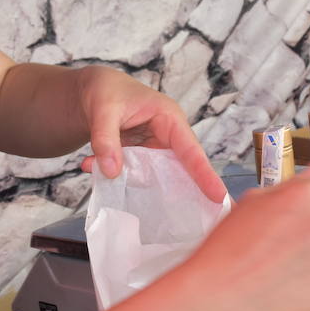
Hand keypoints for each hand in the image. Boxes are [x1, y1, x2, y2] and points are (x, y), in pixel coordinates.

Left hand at [76, 66, 225, 202]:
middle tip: (193, 219)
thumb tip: (111, 171)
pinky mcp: (139, 159)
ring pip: (155, 177)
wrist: (91, 90)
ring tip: (118, 189)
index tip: (219, 197)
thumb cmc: (105, 90)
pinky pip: (134, 176)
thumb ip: (105, 139)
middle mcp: (167, 137)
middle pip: (181, 170)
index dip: (204, 174)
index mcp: (169, 119)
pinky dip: (116, 178)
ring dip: (134, 184)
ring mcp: (153, 150)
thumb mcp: (103, 109)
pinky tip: (90, 167)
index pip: (191, 150)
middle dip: (183, 193)